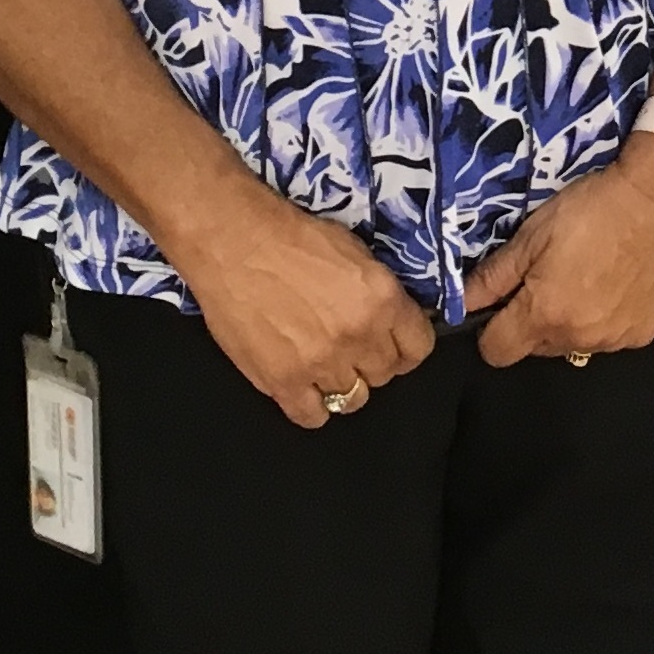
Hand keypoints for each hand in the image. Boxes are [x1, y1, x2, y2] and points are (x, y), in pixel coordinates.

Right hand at [182, 188, 435, 428]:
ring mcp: (320, 363)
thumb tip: (393, 315)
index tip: (396, 343)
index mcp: (381, 300)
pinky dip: (311, 405)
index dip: (407, 345)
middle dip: (373, 360)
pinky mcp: (282, 381)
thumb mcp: (355, 251)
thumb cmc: (290, 237)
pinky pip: (312, 416)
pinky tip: (304, 386)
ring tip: (326, 364)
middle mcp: (357, 336)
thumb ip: (379, 292)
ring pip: (352, 398)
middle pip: (385, 373)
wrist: (234, 242)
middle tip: (352, 346)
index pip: (419, 346)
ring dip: (343, 383)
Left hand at [463, 140, 653, 367]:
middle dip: (534, 320)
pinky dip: (606, 317)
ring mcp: (616, 340)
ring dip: (572, 321)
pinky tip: (618, 281)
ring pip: (575, 343)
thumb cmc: (594, 209)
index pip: (496, 352)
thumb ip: (494, 276)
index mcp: (545, 315)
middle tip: (549, 275)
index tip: (502, 302)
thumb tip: (459, 302)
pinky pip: (611, 336)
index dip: (491, 328)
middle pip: (537, 347)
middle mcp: (580, 340)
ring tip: (588, 275)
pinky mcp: (645, 332)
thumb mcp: (534, 234)